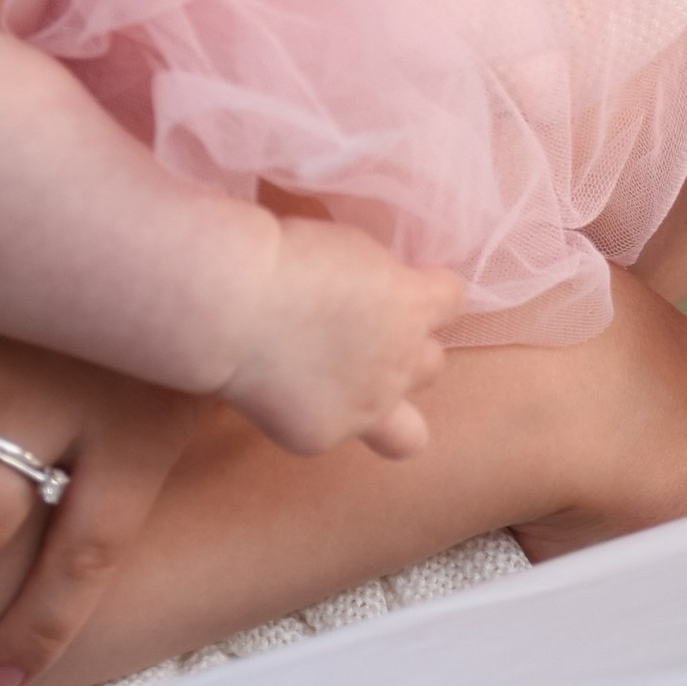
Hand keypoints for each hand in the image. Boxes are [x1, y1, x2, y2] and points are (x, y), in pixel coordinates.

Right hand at [213, 215, 463, 456]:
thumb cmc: (281, 254)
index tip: (401, 286)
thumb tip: (375, 296)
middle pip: (434, 366)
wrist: (233, 302)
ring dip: (384, 406)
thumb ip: (378, 281)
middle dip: (408, 351)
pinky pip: (328, 432)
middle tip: (366, 338)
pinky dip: (309, 414)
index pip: (452, 300)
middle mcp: (400, 364)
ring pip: (408, 434)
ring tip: (341, 386)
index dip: (429, 292)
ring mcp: (364, 409)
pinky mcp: (319, 436)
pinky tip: (278, 391)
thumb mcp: (350, 249)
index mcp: (412, 305)